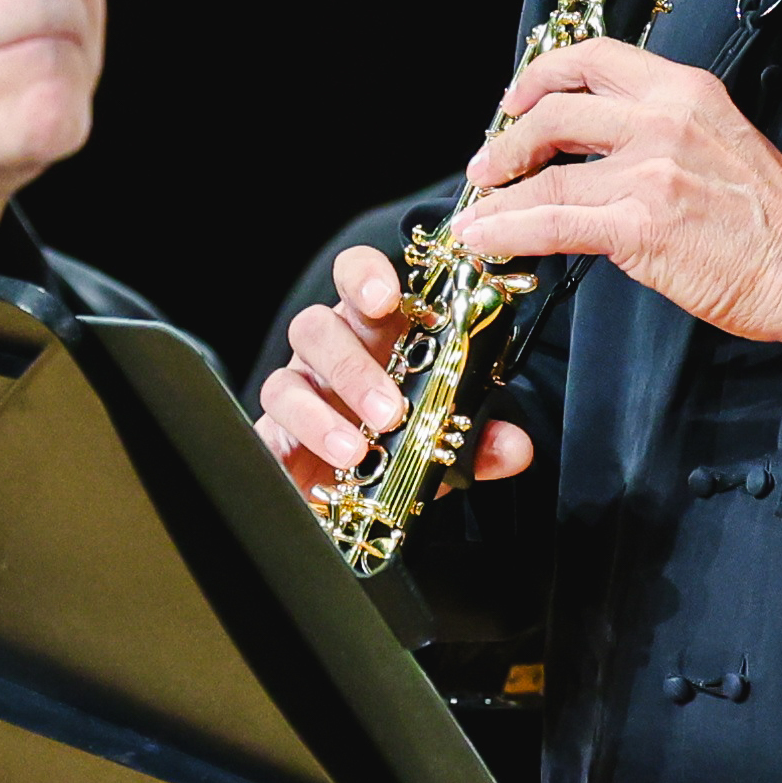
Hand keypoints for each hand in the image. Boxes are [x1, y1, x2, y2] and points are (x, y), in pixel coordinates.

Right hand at [254, 242, 538, 500]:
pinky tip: (311, 472)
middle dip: (352, 367)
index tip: (386, 299)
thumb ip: (479, 439)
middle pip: (316, 329)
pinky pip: (266, 436)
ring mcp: (298, 396)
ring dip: (321, 416)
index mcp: (373, 334)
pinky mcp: (275, 441)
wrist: (358, 504)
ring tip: (357, 450)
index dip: (365, 278)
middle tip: (390, 410)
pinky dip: (287, 454)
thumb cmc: (400, 444)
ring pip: (284, 381)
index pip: (357, 280)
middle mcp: (329, 357)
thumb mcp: (446, 441)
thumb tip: (514, 445)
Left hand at [453, 38, 781, 344]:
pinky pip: (554, 221)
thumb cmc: (772, 216)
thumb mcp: (720, 138)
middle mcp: (663, 120)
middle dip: (508, 139)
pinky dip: (508, 228)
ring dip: (498, 193)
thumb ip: (661, 128)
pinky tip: (485, 236)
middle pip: (556, 112)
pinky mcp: (640, 226)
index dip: (542, 74)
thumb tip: (598, 144)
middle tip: (488, 163)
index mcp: (685, 90)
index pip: (595, 58)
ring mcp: (650, 172)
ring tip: (477, 210)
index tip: (517, 99)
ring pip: (547, 173)